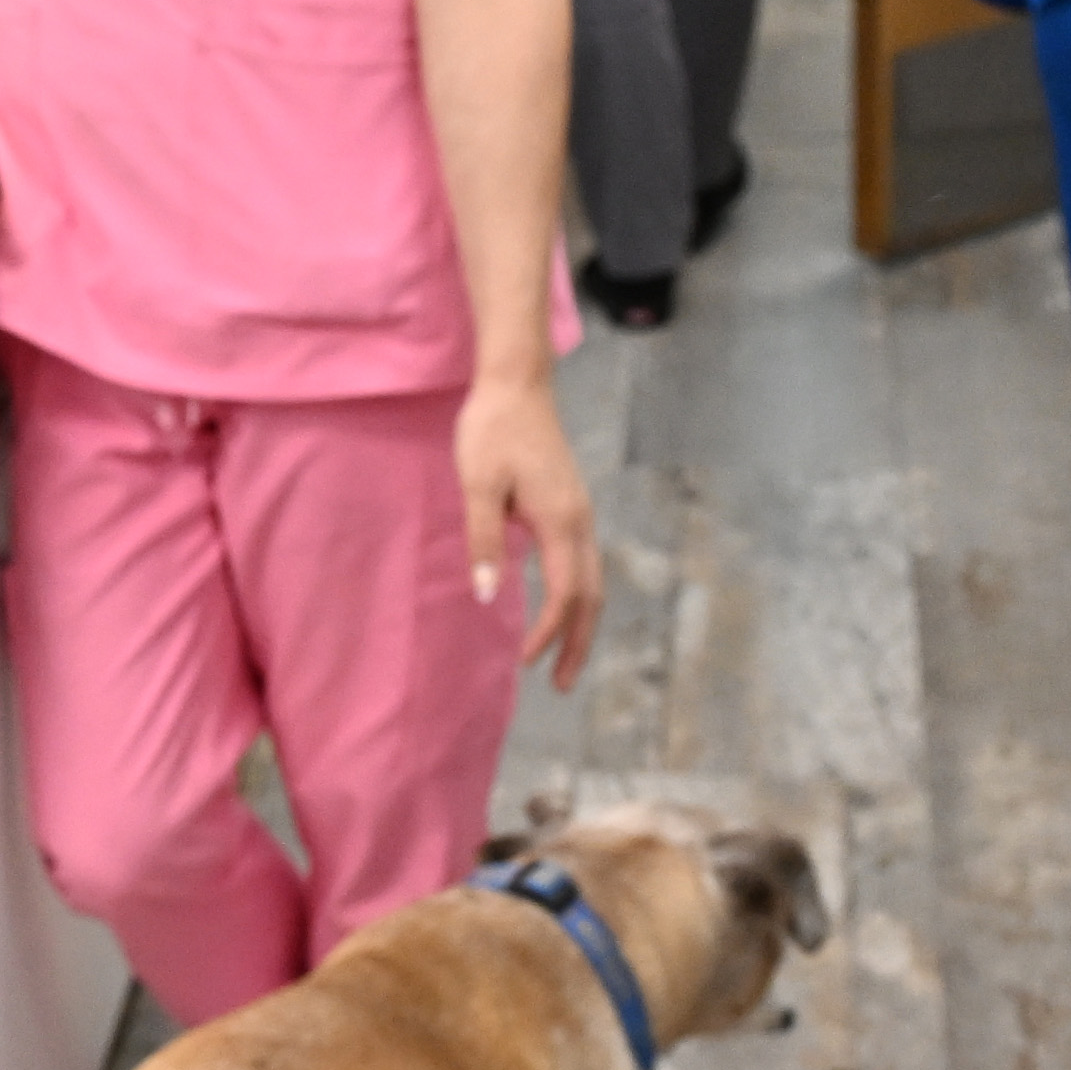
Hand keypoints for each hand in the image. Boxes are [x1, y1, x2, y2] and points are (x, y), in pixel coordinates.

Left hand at [456, 370, 602, 688]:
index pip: (564, 594)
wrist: (516, 383)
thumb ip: (484, 541)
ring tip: (565, 660)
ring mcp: (580, 512)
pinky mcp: (572, 505)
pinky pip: (584, 563)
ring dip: (582, 622)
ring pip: (593, 581)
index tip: (524, 663)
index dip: (548, 633)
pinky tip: (561, 609)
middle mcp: (579, 520)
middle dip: (579, 643)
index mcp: (559, 520)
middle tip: (562, 686)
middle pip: (591, 596)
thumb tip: (490, 596)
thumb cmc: (491, 430)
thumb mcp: (477, 486)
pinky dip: (579, 596)